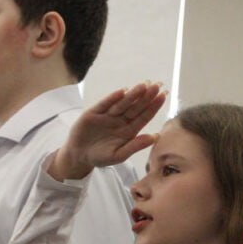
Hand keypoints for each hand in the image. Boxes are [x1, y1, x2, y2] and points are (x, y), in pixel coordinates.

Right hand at [48, 82, 166, 180]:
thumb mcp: (119, 155)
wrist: (79, 156)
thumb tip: (155, 137)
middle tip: (157, 86)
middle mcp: (120, 120)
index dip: (153, 107)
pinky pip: (104, 104)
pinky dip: (112, 98)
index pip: (144, 116)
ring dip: (132, 95)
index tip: (163, 97)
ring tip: (143, 86)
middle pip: (135, 107)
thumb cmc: (101, 157)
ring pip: (122, 103)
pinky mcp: (94, 113)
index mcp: (129, 130)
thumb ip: (135, 146)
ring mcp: (108, 115)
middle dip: (146, 97)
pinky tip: (122, 91)